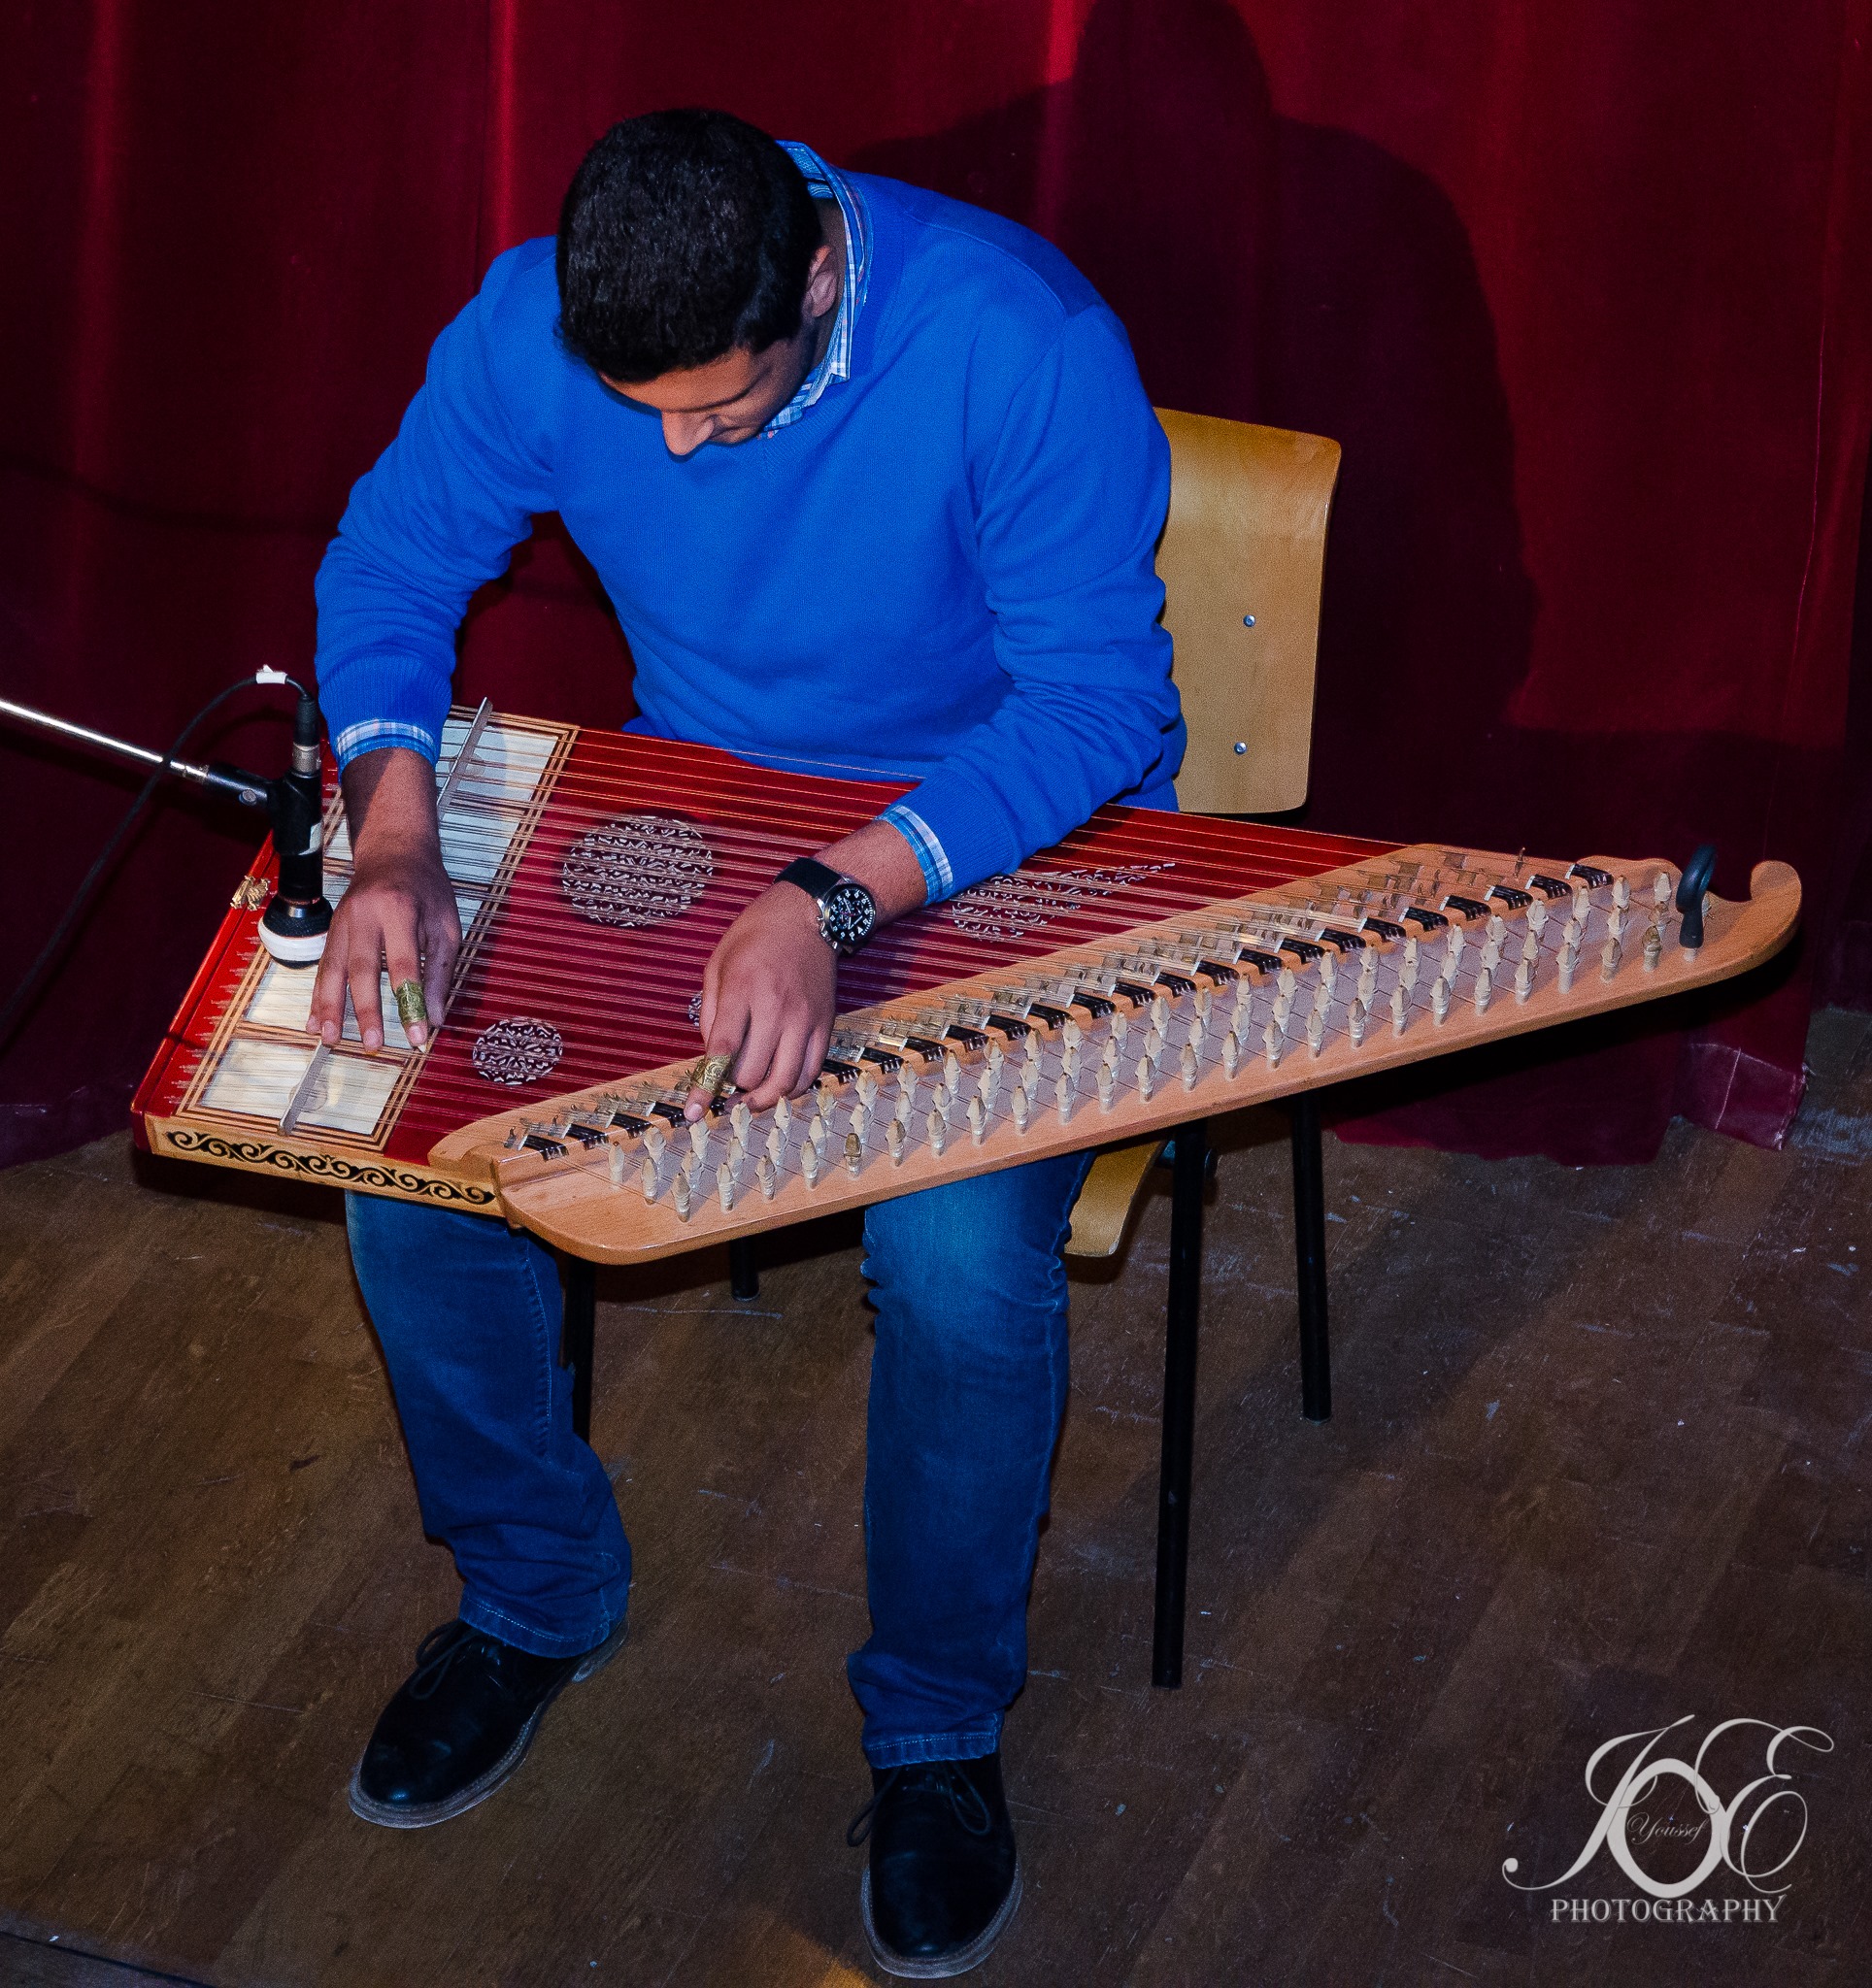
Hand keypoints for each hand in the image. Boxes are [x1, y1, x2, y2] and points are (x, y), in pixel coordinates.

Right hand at [307, 748, 459, 1051]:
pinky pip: (323, 967)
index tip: (416, 1035)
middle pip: (362, 968)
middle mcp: (365, 915)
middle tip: (372, 1044)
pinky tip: (314, 1021)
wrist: (393, 851)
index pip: (405, 964)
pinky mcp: (332, 929)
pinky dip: (317, 996)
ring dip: (330, 1007)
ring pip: (333, 969)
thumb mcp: (445, 924)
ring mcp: (343, 921)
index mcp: (400, 910)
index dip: (409, 1002)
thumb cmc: (426, 889)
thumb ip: (441, 971)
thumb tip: (435, 1017)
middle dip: (365, 1010)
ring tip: (331, 1040)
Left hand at [684, 883, 835, 1118]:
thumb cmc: (755, 937)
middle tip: (725, 1089)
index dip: (705, 1088)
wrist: (807, 915)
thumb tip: (711, 1058)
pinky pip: (812, 1070)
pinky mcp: (825, 1023)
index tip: (694, 1111)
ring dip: (763, 1099)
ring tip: (749, 1101)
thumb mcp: (718, 965)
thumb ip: (711, 1014)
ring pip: (785, 1081)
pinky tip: (778, 1086)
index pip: (723, 1051)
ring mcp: (805, 1018)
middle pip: (752, 1072)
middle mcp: (776, 1008)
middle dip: (733, 1089)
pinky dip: (793, 1088)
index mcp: (743, 990)